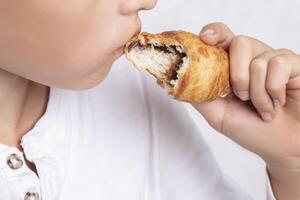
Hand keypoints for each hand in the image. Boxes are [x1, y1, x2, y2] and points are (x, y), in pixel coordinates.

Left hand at [193, 22, 299, 199]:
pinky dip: (274, 90)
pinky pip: (279, 65)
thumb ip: (200, 97)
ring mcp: (274, 60)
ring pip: (258, 60)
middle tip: (242, 98)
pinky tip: (278, 103)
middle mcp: (253, 59)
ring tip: (263, 109)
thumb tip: (178, 84)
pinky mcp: (294, 65)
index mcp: (234, 67)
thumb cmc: (252, 131)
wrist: (282, 147)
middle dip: (237, 75)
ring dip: (257, 92)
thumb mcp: (219, 115)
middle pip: (239, 43)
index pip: (223, 38)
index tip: (205, 38)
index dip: (214, 33)